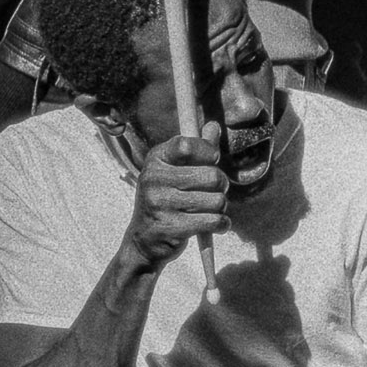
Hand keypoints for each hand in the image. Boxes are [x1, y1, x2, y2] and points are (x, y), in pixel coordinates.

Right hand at [126, 122, 229, 270]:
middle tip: (211, 192)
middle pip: (212, 176)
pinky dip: (221, 224)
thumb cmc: (168, 199)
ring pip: (217, 200)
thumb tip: (213, 126)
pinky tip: (215, 225)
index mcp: (156, 159)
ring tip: (207, 210)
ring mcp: (158, 203)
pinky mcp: (169, 226)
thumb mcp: (178, 171)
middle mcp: (153, 178)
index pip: (188, 145)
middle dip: (221, 186)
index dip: (208, 152)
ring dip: (220, 208)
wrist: (145, 240)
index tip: (211, 160)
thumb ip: (198, 149)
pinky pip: (213, 221)